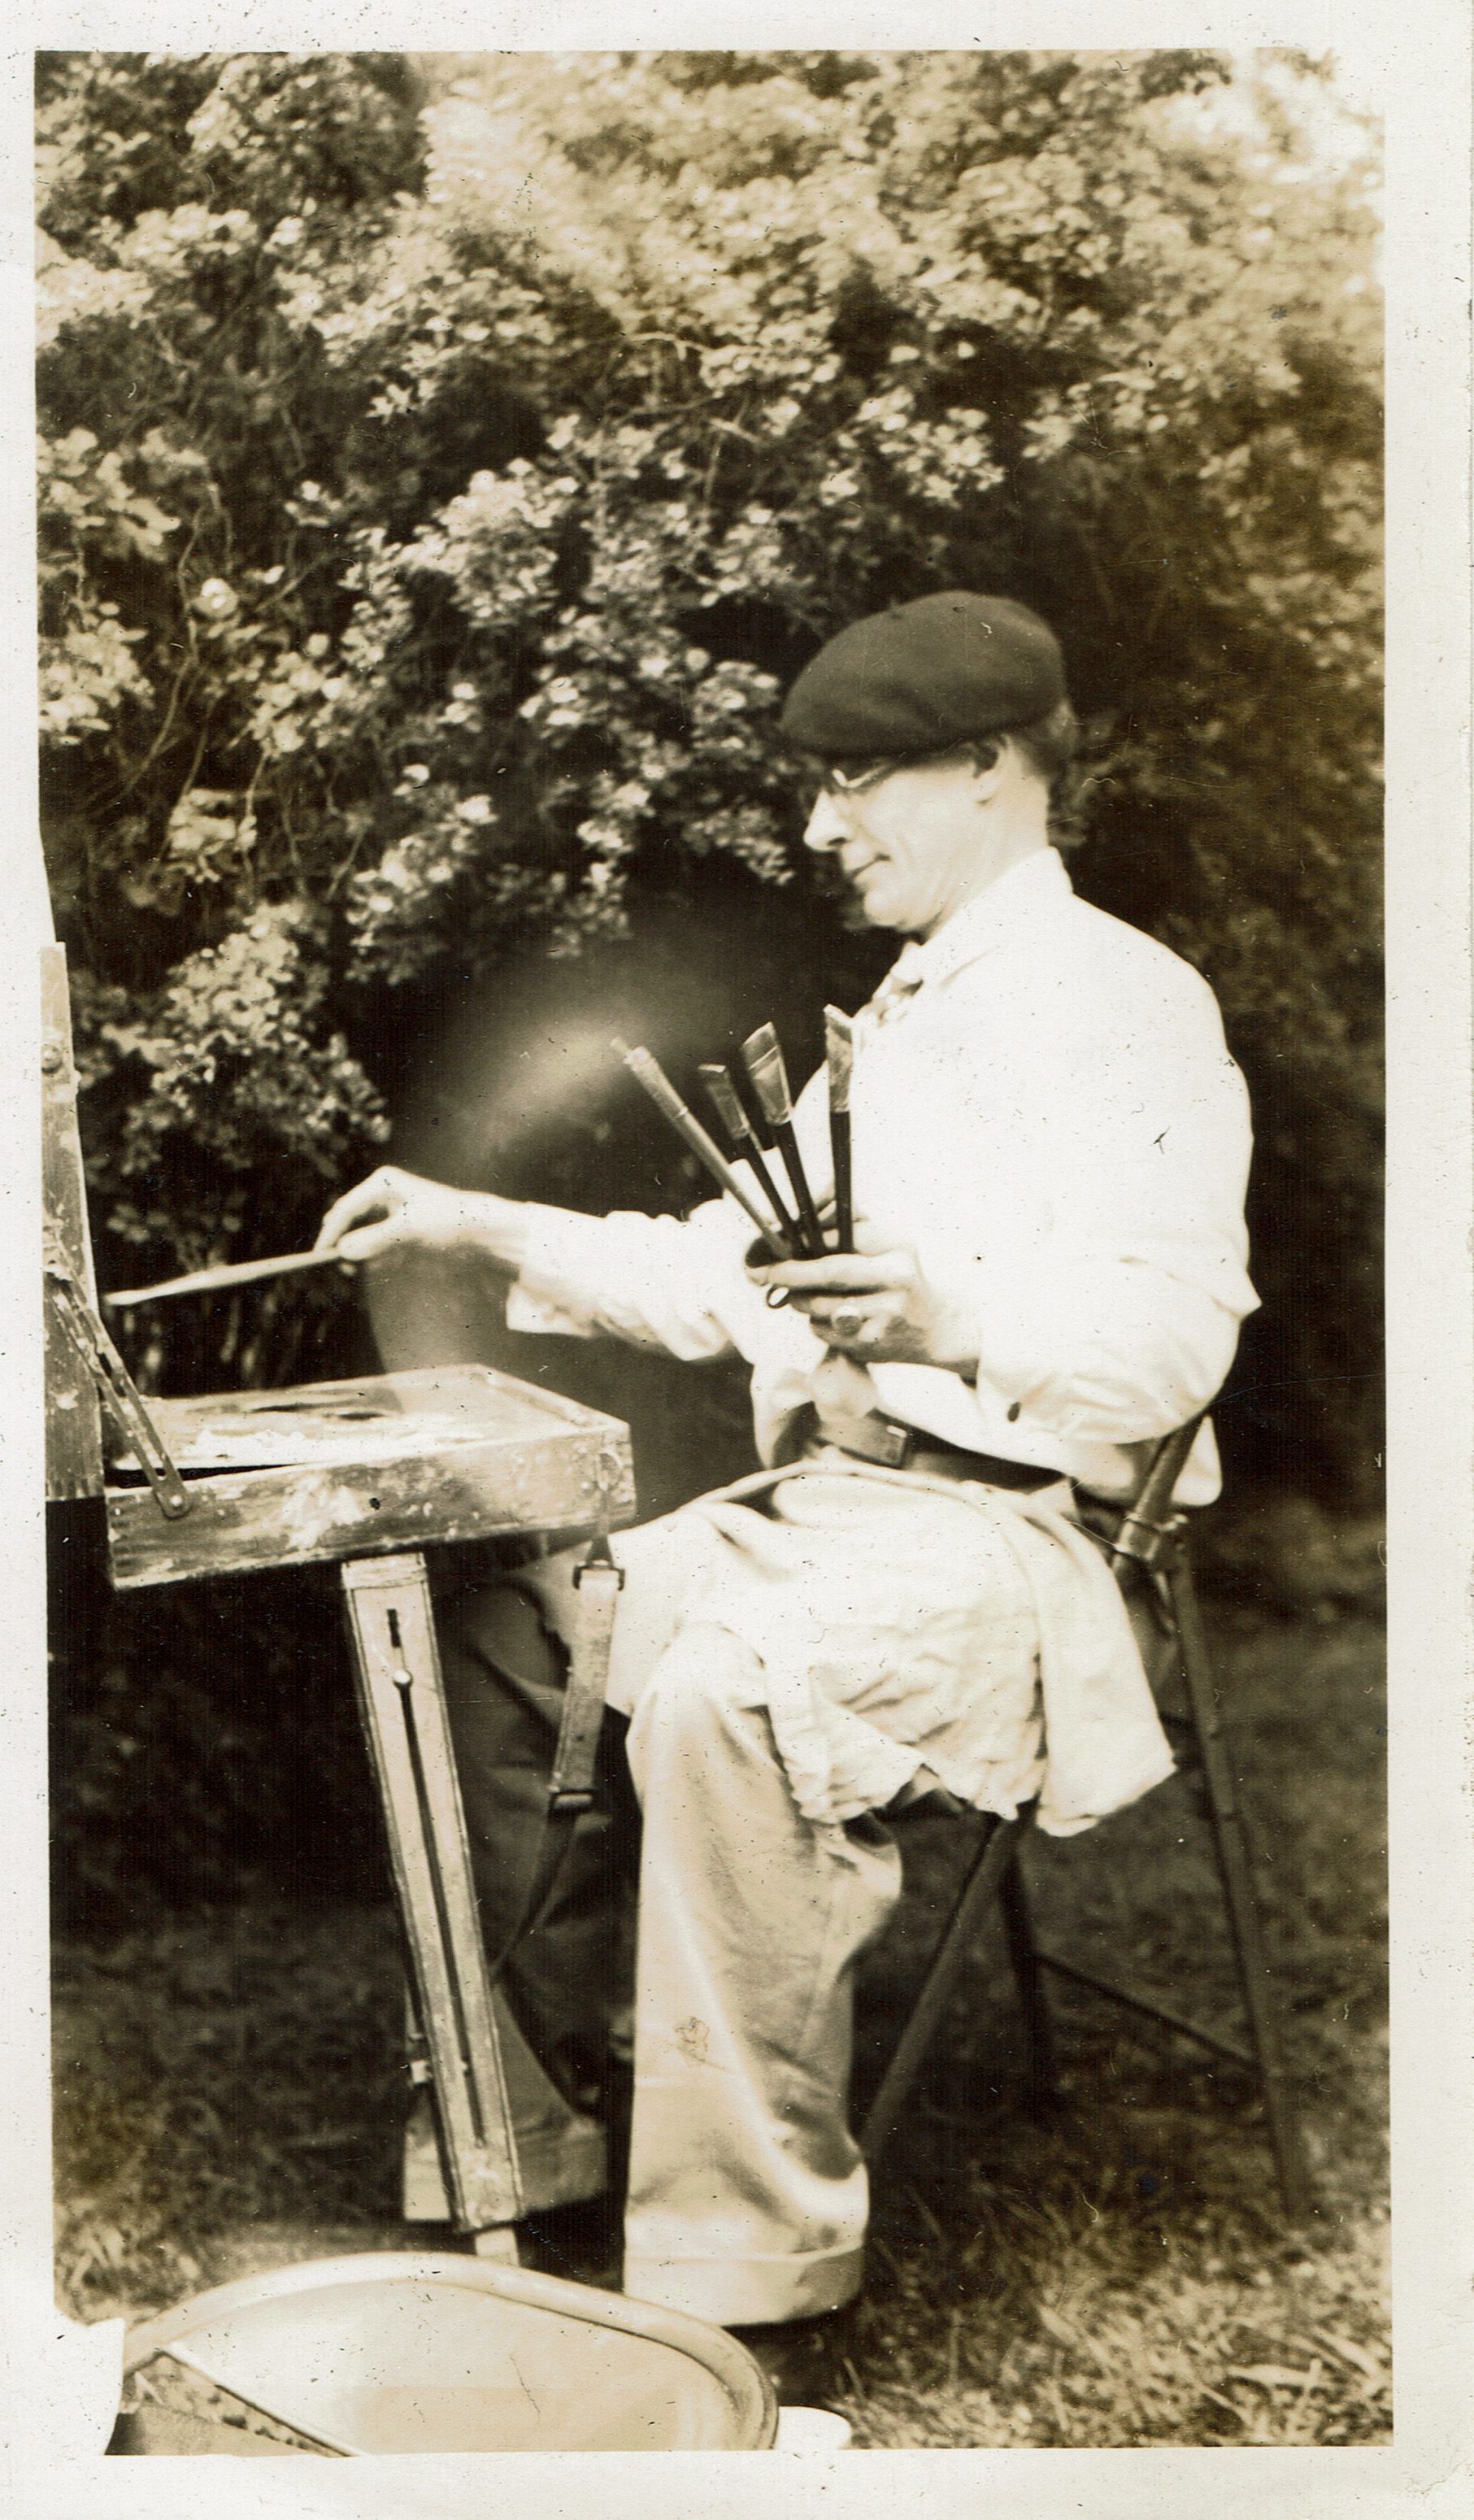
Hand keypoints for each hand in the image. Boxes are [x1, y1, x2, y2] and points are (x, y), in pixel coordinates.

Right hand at [314, 1164, 529, 1270]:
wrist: (480, 1229)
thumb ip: (375, 1240)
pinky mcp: (397, 1226)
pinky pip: (373, 1240)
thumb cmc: (447, 1221)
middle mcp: (382, 1192)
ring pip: (359, 1231)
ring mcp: (389, 1209)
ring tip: (353, 1269)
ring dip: (355, 1250)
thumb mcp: (409, 1230)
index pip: (346, 1208)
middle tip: (336, 1266)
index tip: (321, 1256)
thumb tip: (343, 1250)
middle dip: (341, 1241)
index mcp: (382, 1182)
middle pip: (349, 1218)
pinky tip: (373, 1264)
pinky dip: (369, 1253)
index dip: (331, 1232)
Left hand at [747, 1218, 978, 1373]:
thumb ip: (850, 1223)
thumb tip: (810, 1203)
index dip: (805, 1237)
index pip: (843, 1235)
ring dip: (801, 1300)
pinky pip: (824, 1331)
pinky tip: (833, 1320)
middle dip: (789, 1271)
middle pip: (830, 1271)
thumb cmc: (900, 1279)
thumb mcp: (887, 1245)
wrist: (934, 1328)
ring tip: (805, 1297)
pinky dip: (816, 1324)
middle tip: (762, 1272)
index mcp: (897, 1248)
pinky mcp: (872, 1343)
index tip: (774, 1238)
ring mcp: (885, 1314)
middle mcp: (896, 1279)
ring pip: (820, 1305)